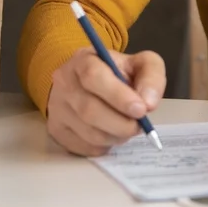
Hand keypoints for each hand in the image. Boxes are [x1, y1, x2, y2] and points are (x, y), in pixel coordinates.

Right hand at [46, 45, 165, 156]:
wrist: (90, 83)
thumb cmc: (118, 73)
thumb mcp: (140, 64)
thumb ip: (151, 77)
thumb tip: (149, 103)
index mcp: (83, 60)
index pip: (93, 76)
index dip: (118, 96)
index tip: (141, 110)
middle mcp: (64, 82)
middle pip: (89, 109)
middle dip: (121, 123)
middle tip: (139, 126)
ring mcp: (57, 107)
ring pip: (88, 132)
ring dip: (115, 136)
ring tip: (127, 128)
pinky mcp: (56, 130)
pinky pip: (83, 147)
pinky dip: (104, 146)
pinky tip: (112, 134)